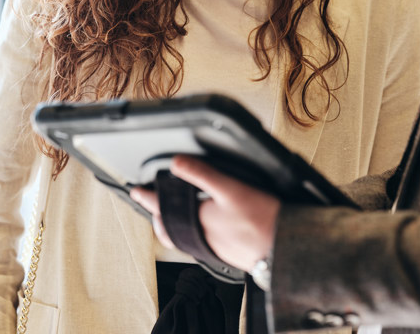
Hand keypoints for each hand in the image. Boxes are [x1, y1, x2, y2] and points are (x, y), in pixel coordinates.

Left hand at [131, 155, 280, 271]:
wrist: (284, 249)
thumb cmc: (263, 220)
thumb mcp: (231, 188)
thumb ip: (202, 175)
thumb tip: (176, 164)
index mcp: (198, 222)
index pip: (163, 209)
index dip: (148, 197)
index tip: (135, 191)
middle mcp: (201, 238)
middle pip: (169, 230)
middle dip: (158, 216)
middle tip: (152, 203)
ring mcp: (213, 249)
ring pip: (184, 237)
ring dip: (175, 225)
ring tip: (174, 213)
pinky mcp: (226, 254)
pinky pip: (199, 243)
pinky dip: (193, 233)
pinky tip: (205, 225)